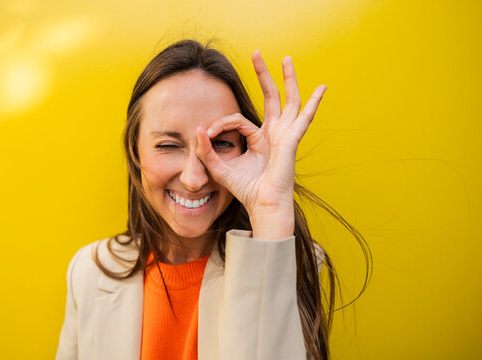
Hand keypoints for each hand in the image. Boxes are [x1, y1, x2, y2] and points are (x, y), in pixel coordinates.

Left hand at [196, 50, 326, 238]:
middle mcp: (274, 133)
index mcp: (259, 138)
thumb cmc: (245, 189)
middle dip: (264, 75)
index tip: (206, 133)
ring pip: (288, 100)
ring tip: (286, 58)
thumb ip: (207, 149)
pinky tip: (322, 88)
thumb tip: (197, 130)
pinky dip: (314, 103)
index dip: (220, 123)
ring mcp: (284, 134)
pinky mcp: (290, 140)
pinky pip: (303, 118)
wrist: (261, 204)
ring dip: (288, 79)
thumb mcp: (219, 166)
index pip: (238, 119)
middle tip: (256, 53)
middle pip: (271, 97)